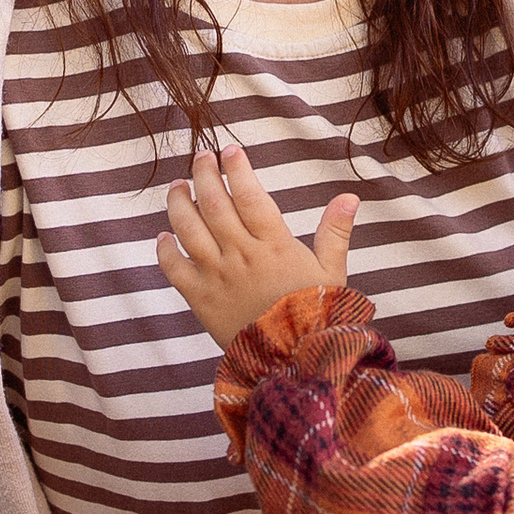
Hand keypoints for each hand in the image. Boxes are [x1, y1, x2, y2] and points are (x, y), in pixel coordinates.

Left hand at [158, 140, 358, 348]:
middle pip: (214, 204)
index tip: (230, 151)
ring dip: (179, 204)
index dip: (238, 169)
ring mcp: (218, 277)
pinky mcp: (200, 300)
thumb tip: (349, 196)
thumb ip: (335, 232)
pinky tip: (164, 236)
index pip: (250, 196)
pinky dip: (165, 250)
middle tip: (201, 157)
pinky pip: (174, 269)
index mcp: (274, 246)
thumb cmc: (315, 317)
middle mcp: (242, 256)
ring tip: (177, 187)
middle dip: (204, 174)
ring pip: (189, 229)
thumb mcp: (332, 273)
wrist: (292, 363)